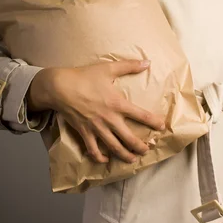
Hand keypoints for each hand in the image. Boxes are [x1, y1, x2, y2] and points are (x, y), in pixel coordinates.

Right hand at [30, 59, 164, 163]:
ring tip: (132, 160)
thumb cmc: (85, 77)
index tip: (162, 127)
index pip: (141, 115)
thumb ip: (130, 66)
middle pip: (129, 138)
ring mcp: (96, 128)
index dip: (153, 122)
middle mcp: (109, 119)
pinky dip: (100, 157)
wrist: (60, 87)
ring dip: (125, 156)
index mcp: (118, 104)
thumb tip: (147, 62)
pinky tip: (105, 159)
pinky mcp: (84, 133)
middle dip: (140, 147)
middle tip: (147, 150)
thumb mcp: (109, 68)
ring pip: (114, 147)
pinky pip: (93, 150)